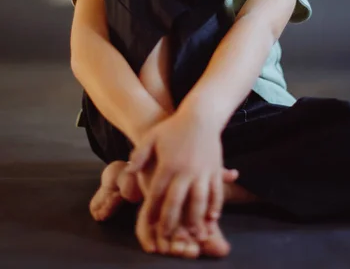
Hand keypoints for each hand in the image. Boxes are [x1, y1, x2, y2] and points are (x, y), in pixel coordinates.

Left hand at [126, 112, 226, 239]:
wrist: (201, 116)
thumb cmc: (174, 126)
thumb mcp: (152, 137)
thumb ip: (139, 155)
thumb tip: (130, 172)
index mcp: (168, 164)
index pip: (157, 193)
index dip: (152, 211)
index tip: (148, 224)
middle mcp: (185, 170)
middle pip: (177, 202)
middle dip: (170, 222)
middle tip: (165, 236)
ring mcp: (202, 171)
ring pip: (199, 202)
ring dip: (194, 220)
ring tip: (191, 233)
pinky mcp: (215, 170)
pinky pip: (216, 193)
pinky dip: (215, 208)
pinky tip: (211, 218)